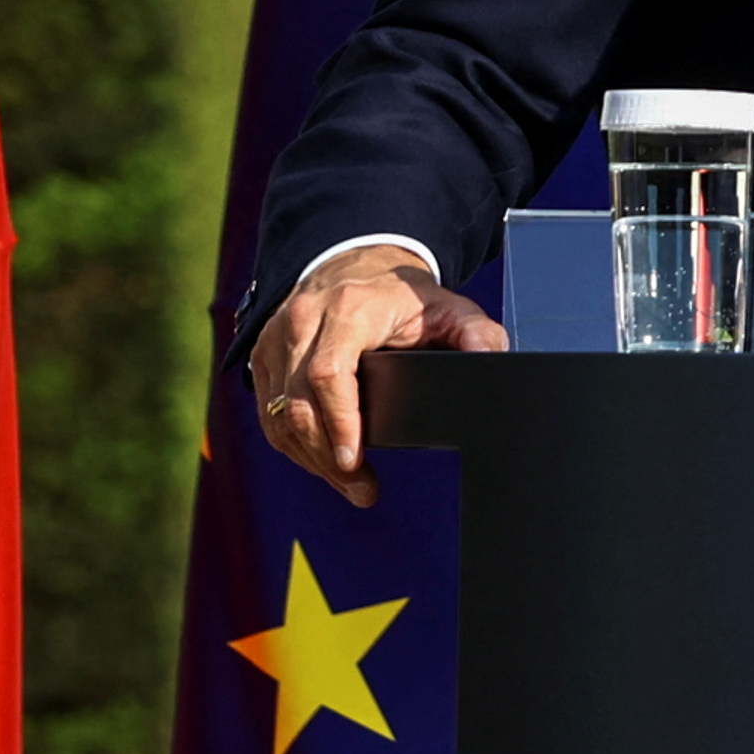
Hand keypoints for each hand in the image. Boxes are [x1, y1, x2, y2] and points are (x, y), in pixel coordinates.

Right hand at [245, 249, 505, 504]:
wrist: (356, 263)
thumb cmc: (403, 294)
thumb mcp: (450, 307)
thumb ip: (477, 333)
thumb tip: (490, 361)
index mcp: (347, 311)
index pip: (328, 373)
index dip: (339, 422)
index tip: (354, 460)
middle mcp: (303, 323)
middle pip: (300, 403)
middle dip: (327, 456)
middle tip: (361, 489)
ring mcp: (276, 341)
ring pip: (279, 414)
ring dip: (311, 458)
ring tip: (349, 485)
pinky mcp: (263, 357)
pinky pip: (270, 412)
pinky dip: (295, 444)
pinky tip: (323, 464)